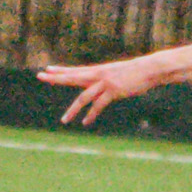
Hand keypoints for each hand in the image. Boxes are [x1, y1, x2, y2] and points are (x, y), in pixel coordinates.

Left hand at [38, 56, 162, 125]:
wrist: (151, 69)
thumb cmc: (137, 72)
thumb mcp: (118, 73)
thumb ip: (108, 79)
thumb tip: (103, 85)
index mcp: (99, 70)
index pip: (75, 70)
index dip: (61, 70)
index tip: (47, 69)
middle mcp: (98, 74)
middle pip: (73, 76)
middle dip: (56, 77)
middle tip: (40, 76)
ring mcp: (105, 82)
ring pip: (84, 97)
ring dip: (73, 110)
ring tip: (64, 121)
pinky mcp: (113, 90)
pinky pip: (99, 105)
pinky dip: (91, 115)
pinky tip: (85, 122)